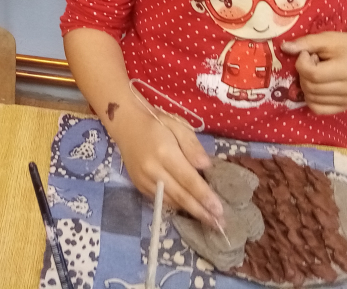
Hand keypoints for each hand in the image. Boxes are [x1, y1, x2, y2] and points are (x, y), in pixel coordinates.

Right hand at [110, 99, 222, 224]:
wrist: (127, 124)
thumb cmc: (157, 122)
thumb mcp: (179, 125)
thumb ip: (193, 146)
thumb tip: (206, 166)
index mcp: (165, 152)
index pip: (188, 180)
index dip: (204, 196)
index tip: (219, 210)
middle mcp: (153, 170)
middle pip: (180, 196)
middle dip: (201, 212)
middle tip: (219, 225)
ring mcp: (144, 180)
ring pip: (171, 202)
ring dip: (190, 212)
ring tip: (209, 221)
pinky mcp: (139, 186)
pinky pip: (161, 200)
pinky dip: (177, 206)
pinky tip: (190, 210)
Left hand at [281, 31, 346, 114]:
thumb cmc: (346, 45)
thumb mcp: (327, 38)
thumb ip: (306, 43)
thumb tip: (284, 48)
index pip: (313, 74)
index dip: (302, 63)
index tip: (306, 54)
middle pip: (310, 87)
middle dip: (303, 73)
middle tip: (312, 62)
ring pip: (311, 99)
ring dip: (306, 84)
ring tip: (317, 72)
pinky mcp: (343, 107)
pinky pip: (318, 109)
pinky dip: (311, 98)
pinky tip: (316, 85)